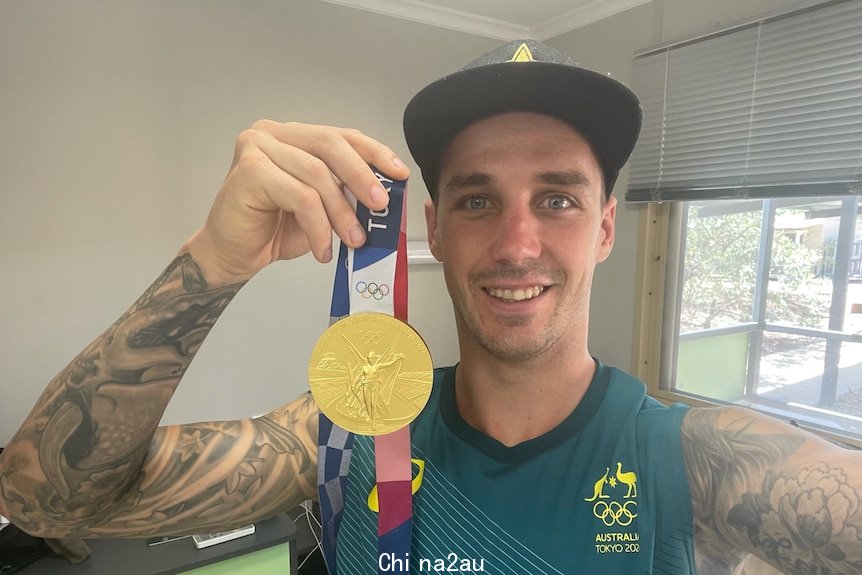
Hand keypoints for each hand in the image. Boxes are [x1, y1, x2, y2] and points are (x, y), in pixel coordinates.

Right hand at [187, 120, 409, 281]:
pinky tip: (323, 248)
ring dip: (341, 213)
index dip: (374, 152)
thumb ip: (345, 192)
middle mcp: (273, 133)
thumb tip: (384, 195)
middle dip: (361, 176)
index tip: (399, 173)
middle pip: (330, 145)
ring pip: (317, 175)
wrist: (232, 255)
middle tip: (380, 206)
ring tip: (353, 241)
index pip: (341, 135)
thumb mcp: (322, 207)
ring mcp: (257, 147)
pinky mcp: (249, 171)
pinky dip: (319, 226)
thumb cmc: (274, 229)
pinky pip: (301, 197)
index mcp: (293, 135)